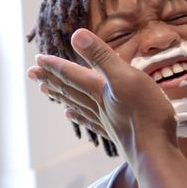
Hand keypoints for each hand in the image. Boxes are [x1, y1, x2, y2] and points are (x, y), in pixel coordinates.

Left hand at [27, 29, 177, 159]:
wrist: (154, 152)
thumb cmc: (145, 113)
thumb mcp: (126, 76)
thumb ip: (102, 57)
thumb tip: (76, 35)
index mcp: (98, 89)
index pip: (71, 74)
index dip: (54, 65)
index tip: (37, 59)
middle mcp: (97, 104)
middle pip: (68, 89)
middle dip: (50, 78)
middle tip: (31, 73)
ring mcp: (105, 119)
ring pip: (76, 104)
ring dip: (60, 94)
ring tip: (45, 89)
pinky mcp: (115, 132)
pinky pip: (90, 121)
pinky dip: (78, 116)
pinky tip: (70, 114)